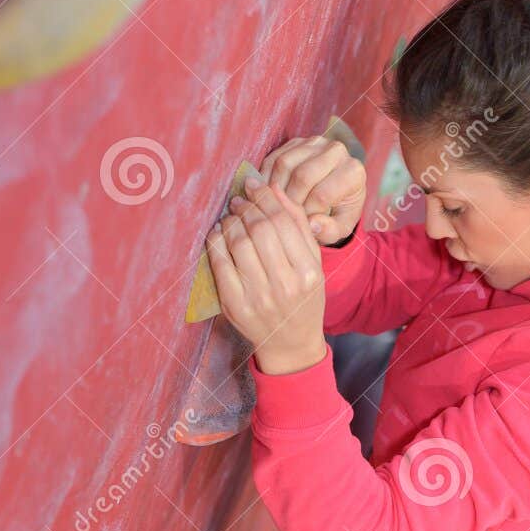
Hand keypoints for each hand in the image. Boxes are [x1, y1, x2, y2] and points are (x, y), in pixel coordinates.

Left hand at [206, 177, 326, 372]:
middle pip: (259, 230)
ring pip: (238, 243)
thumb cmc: (303, 300)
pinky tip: (218, 233)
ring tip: (230, 216)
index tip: (254, 186)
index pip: (282, 223)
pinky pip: (220, 264)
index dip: (264, 198)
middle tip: (239, 200)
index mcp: (308, 273)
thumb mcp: (313, 265)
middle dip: (246, 208)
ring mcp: (257, 297)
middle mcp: (284, 285)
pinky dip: (216, 242)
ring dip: (230, 222)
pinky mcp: (234, 306)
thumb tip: (273, 190)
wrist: (290, 344)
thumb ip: (298, 227)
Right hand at [259, 135, 365, 243]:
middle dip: (289, 202)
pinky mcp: (296, 142)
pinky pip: (273, 158)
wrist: (335, 192)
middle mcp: (337, 150)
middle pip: (302, 176)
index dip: (306, 214)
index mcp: (353, 172)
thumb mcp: (340, 228)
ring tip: (276, 208)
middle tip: (284, 217)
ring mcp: (315, 142)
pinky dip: (266, 179)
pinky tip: (268, 196)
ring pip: (284, 164)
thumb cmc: (338, 212)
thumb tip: (311, 225)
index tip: (301, 226)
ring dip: (275, 190)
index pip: (321, 195)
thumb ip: (330, 231)